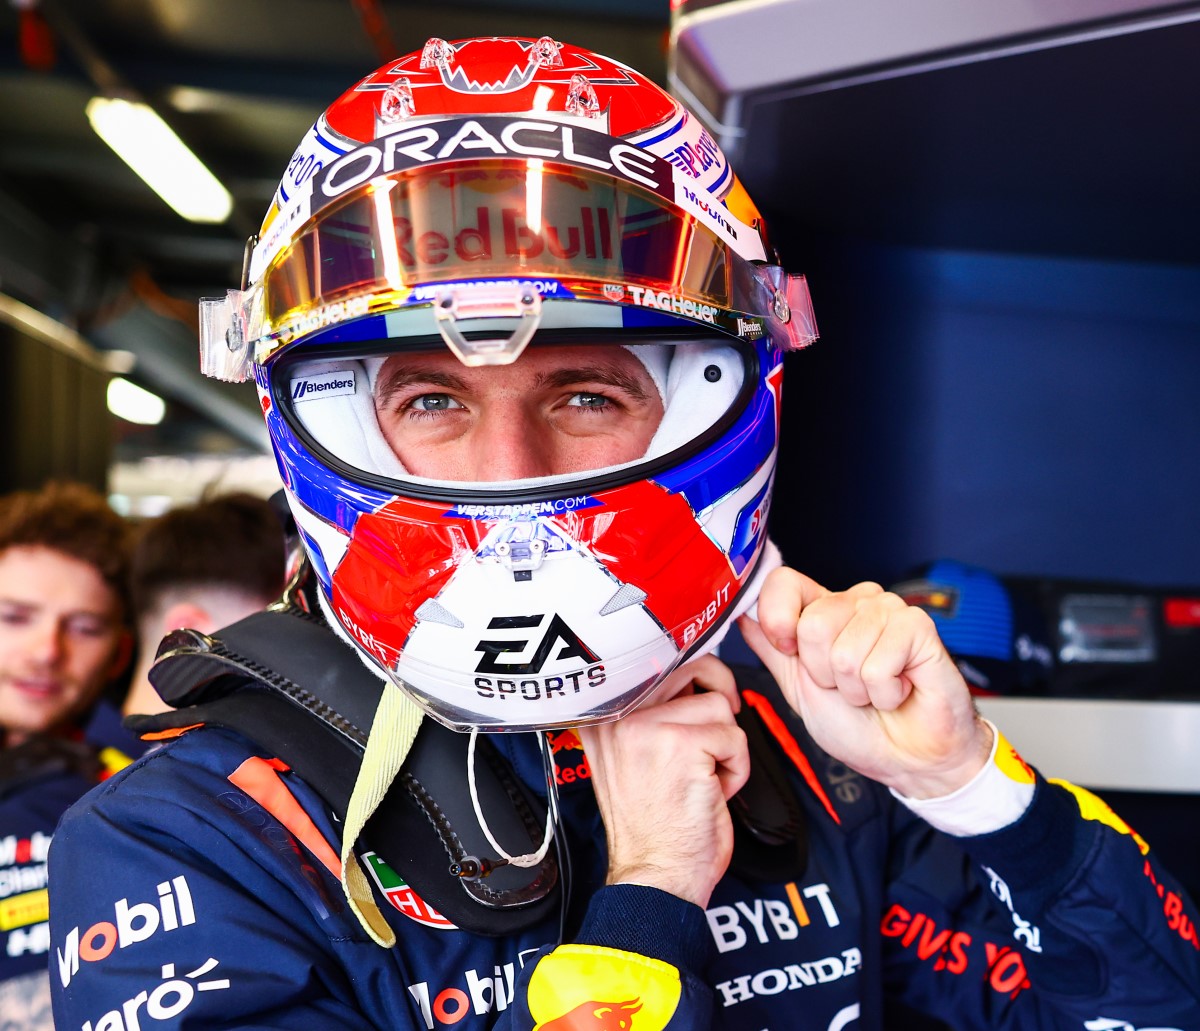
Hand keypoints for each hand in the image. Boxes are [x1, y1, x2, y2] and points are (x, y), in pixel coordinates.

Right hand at [579, 656, 749, 907]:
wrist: (654, 875)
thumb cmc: (653, 824)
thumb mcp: (629, 757)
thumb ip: (646, 712)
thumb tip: (688, 671)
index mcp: (600, 714)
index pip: (651, 658)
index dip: (689, 673)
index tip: (698, 690)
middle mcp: (616, 713)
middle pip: (689, 664)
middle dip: (717, 694)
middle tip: (717, 730)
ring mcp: (646, 726)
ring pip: (718, 703)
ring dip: (724, 744)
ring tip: (702, 776)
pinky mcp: (681, 744)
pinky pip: (734, 736)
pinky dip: (736, 768)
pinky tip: (711, 792)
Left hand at [738, 569, 990, 799]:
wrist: (906, 760)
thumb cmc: (858, 726)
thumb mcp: (798, 687)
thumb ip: (770, 648)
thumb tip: (740, 612)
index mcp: (822, 610)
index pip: (783, 582)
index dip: (777, 620)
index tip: (790, 653)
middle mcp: (855, 602)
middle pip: (813, 625)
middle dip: (824, 674)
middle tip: (849, 687)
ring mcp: (888, 610)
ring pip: (844, 652)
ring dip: (857, 690)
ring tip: (875, 691)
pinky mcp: (918, 627)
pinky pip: (877, 667)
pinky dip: (884, 693)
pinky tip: (900, 690)